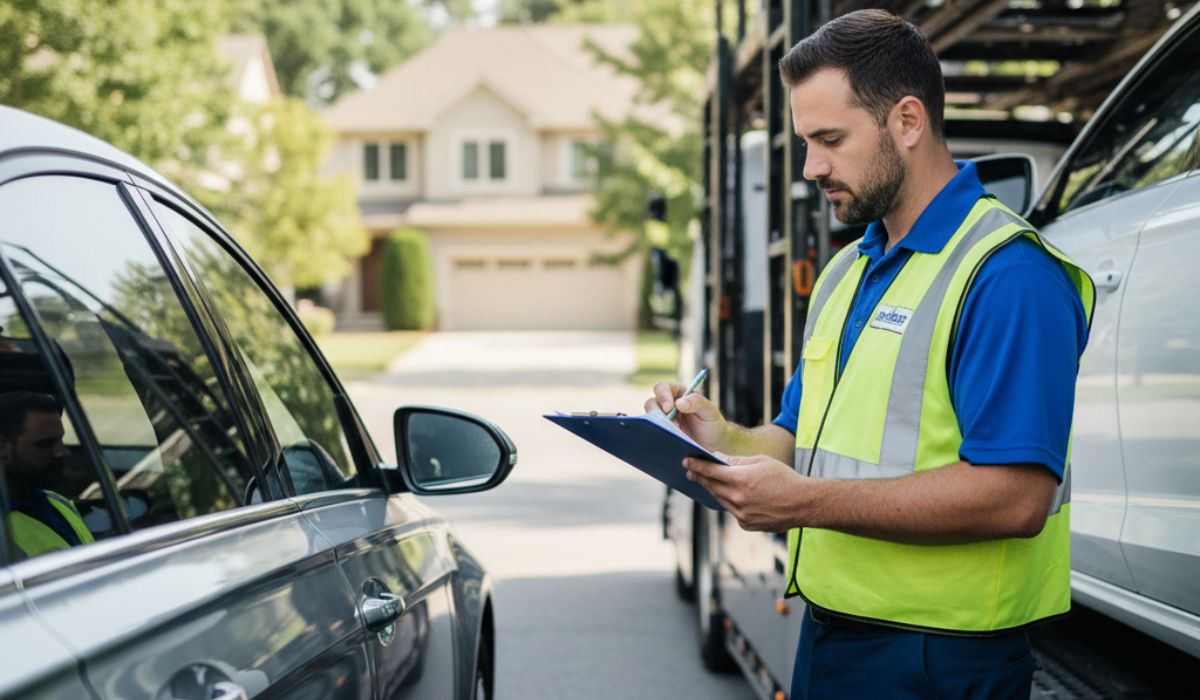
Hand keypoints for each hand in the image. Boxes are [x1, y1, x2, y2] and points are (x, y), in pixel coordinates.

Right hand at [645, 380, 726, 449]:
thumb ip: (698, 403)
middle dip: (658, 413)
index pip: (663, 387)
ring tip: (675, 434)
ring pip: (650, 419)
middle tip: (673, 425)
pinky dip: (658, 436)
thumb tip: (679, 403)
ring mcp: (664, 421)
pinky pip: (653, 433)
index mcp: (679, 394)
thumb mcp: (710, 412)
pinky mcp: (662, 434)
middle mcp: (668, 405)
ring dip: (659, 426)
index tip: (669, 408)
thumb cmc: (713, 425)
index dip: (663, 396)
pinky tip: (669, 442)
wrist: (714, 446)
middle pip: (651, 403)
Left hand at [684, 453, 807, 532]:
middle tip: (691, 471)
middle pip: (712, 487)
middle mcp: (737, 499)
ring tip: (707, 482)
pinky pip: (732, 511)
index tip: (686, 462)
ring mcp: (741, 514)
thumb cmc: (785, 478)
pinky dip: (730, 502)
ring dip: (713, 490)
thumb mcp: (761, 462)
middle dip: (700, 478)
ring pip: (720, 500)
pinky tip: (731, 496)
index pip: (711, 471)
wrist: (803, 504)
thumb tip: (719, 459)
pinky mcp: (746, 524)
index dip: (697, 466)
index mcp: (740, 480)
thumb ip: (738, 462)